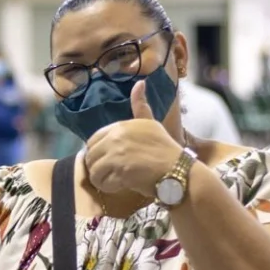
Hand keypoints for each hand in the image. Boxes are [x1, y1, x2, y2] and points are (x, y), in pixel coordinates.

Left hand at [84, 81, 182, 196]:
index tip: (109, 161)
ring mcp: (118, 154)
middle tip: (112, 173)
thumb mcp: (151, 124)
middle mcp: (117, 136)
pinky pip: (102, 182)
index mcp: (121, 126)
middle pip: (90, 156)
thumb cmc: (165, 150)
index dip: (98, 153)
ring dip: (102, 179)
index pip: (93, 140)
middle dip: (98, 167)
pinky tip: (121, 186)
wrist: (179, 171)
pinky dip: (109, 187)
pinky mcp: (120, 171)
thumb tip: (139, 82)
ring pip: (94, 171)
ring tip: (116, 180)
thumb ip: (140, 107)